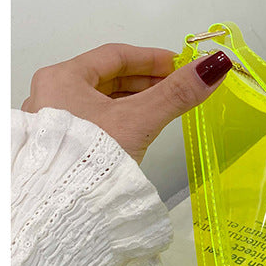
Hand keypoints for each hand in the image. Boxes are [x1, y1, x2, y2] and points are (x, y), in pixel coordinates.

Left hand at [21, 43, 231, 162]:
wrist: (63, 210)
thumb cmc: (91, 158)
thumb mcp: (140, 119)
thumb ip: (177, 93)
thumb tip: (214, 67)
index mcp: (62, 77)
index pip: (116, 55)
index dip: (153, 58)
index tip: (181, 65)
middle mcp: (51, 95)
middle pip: (109, 77)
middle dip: (147, 80)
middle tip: (178, 86)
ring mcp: (53, 122)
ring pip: (103, 99)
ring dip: (136, 100)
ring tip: (165, 107)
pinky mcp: (60, 146)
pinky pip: (96, 119)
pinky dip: (122, 118)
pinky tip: (140, 128)